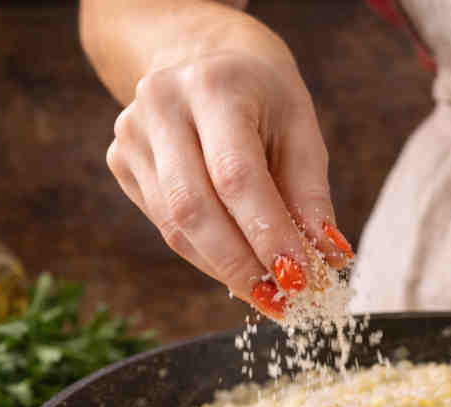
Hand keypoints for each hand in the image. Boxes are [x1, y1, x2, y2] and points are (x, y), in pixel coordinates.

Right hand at [106, 47, 352, 315]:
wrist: (206, 61)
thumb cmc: (265, 100)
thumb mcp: (300, 132)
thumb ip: (310, 196)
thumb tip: (329, 258)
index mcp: (212, 86)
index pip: (236, 177)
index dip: (268, 235)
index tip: (301, 281)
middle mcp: (161, 106)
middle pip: (194, 207)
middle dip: (242, 266)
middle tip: (283, 303)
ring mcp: (131, 135)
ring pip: (176, 227)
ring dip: (226, 270)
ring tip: (270, 296)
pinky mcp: (121, 163)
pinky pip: (167, 228)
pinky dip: (208, 257)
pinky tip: (241, 269)